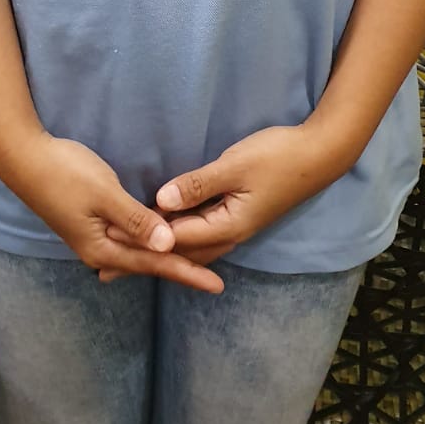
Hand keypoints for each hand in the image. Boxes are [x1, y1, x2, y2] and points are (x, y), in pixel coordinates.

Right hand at [0, 130, 223, 293]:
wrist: (25, 159)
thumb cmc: (65, 174)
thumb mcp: (104, 194)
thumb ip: (136, 220)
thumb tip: (167, 246)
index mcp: (103, 248)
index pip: (154, 264)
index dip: (188, 272)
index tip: (216, 285)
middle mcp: (99, 249)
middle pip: (148, 263)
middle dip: (182, 269)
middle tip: (214, 279)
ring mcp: (94, 237)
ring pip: (139, 252)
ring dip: (166, 258)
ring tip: (196, 264)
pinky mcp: (93, 222)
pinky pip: (129, 238)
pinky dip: (149, 242)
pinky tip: (160, 244)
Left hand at [100, 124, 329, 284]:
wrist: (318, 155)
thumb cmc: (276, 157)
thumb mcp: (234, 166)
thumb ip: (197, 184)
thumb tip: (160, 202)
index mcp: (227, 227)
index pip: (174, 238)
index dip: (140, 240)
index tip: (106, 242)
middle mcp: (230, 234)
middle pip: (179, 252)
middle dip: (144, 259)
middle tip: (106, 268)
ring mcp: (236, 226)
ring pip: (191, 247)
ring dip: (161, 252)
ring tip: (128, 259)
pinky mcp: (239, 214)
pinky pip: (201, 234)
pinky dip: (179, 238)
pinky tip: (167, 235)